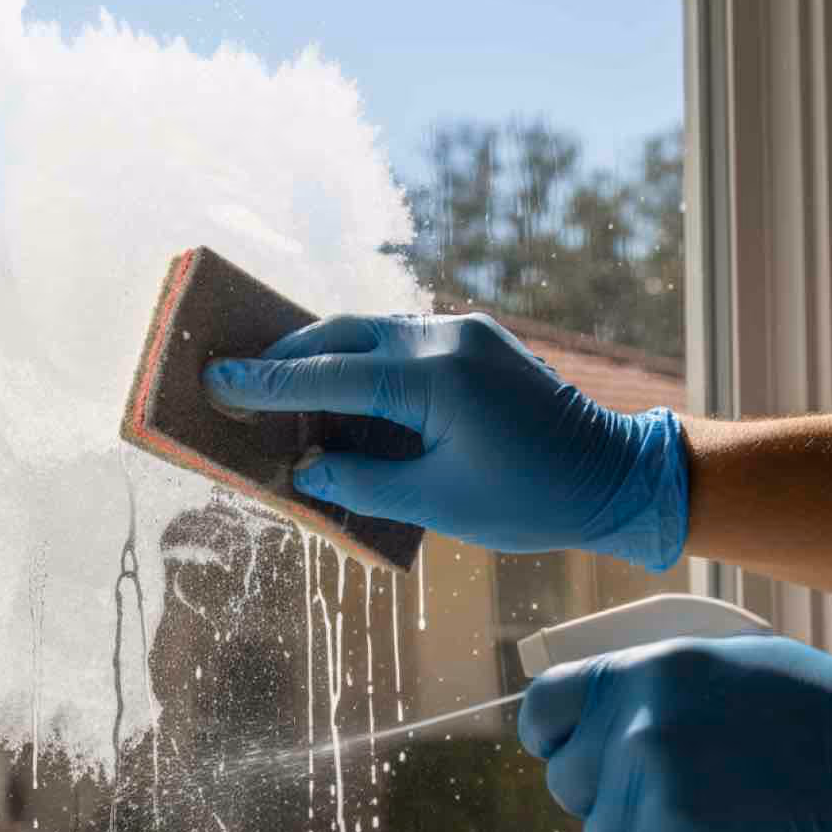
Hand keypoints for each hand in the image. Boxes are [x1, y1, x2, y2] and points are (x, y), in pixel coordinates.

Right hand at [202, 312, 687, 569]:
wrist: (616, 476)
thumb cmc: (529, 499)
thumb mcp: (434, 502)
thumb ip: (358, 482)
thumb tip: (303, 469)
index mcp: (433, 379)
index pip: (326, 376)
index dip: (265, 384)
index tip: (215, 380)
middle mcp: (445, 338)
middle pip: (341, 334)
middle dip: (285, 359)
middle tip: (238, 384)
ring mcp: (463, 331)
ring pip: (369, 330)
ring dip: (322, 356)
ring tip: (281, 389)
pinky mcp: (475, 338)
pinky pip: (399, 338)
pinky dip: (360, 359)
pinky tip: (340, 388)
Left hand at [518, 633, 831, 831]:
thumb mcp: (734, 666)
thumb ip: (654, 687)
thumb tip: (593, 712)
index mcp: (648, 674)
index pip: (545, 709)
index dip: (555, 736)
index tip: (569, 751)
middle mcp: (640, 732)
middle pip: (569, 784)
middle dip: (611, 795)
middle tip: (678, 797)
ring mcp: (656, 802)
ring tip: (715, 828)